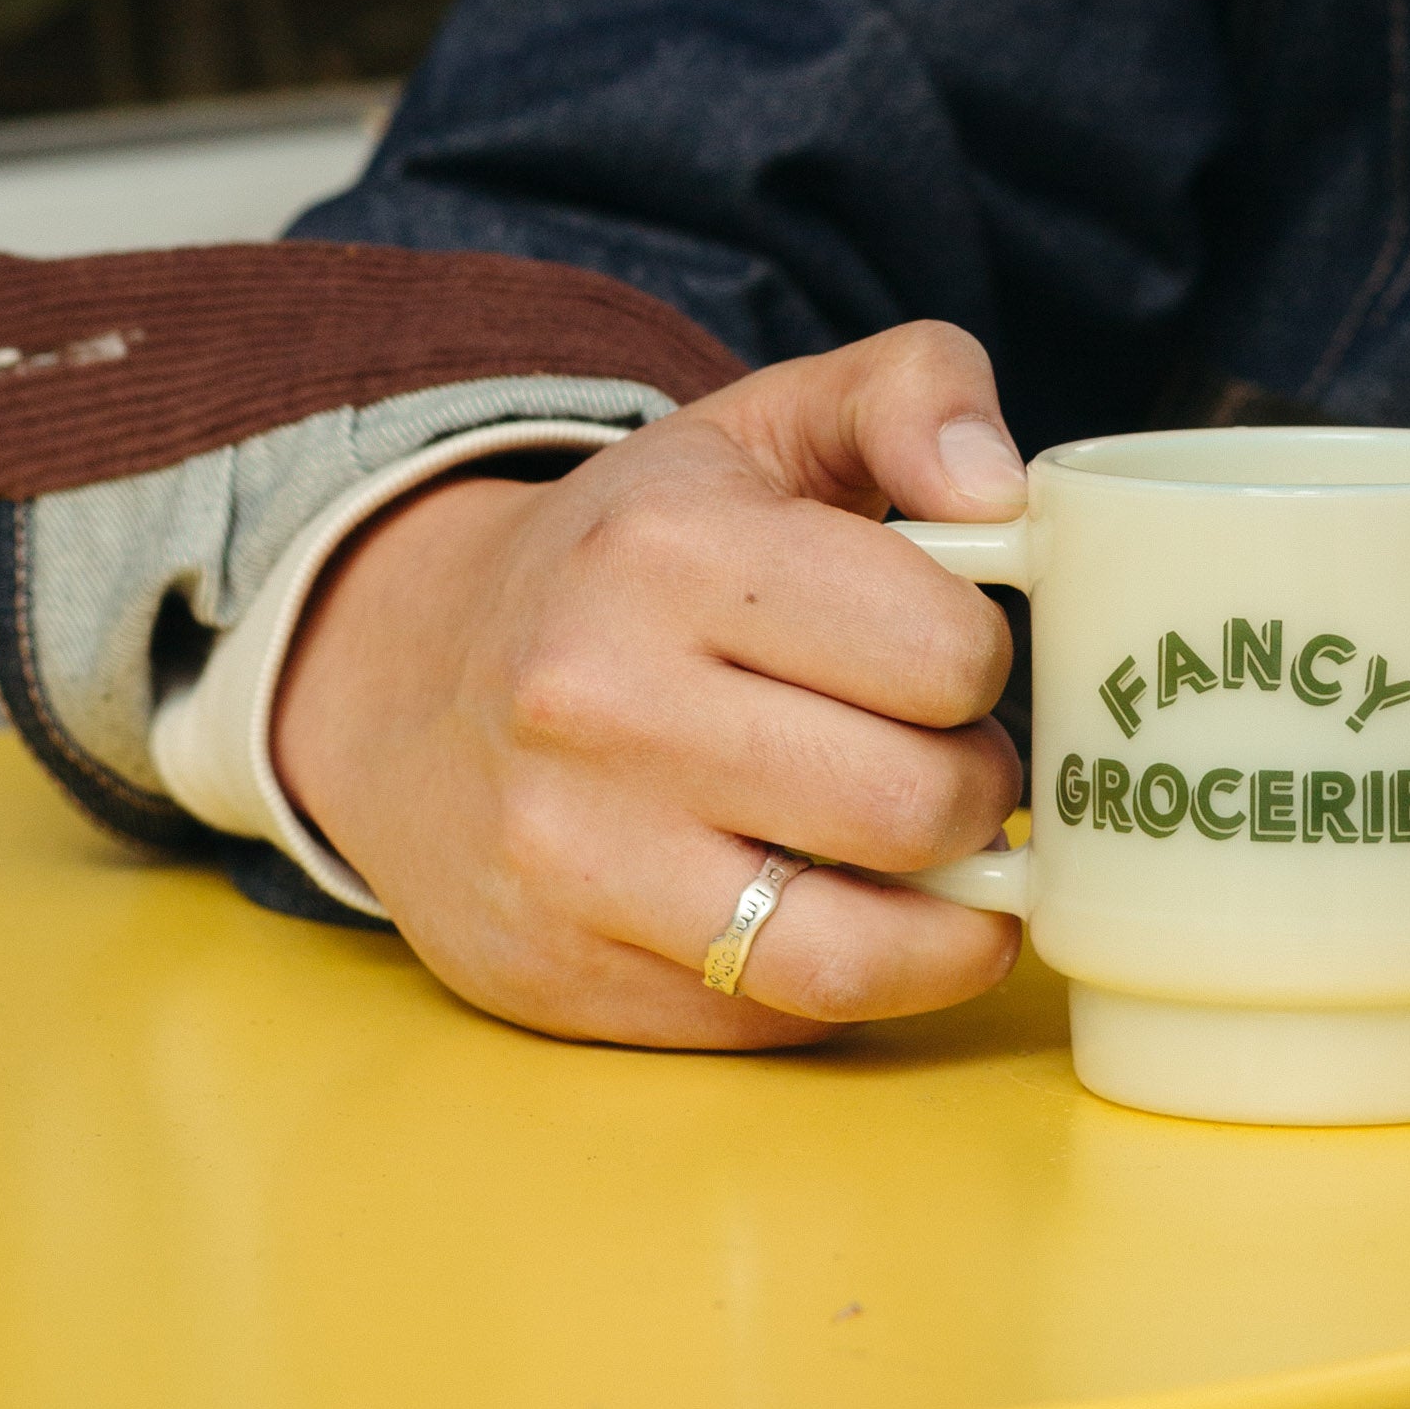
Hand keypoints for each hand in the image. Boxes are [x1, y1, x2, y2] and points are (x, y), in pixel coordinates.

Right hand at [272, 319, 1031, 1051]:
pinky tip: (844, 909)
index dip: (979, 661)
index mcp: (669, 548)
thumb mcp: (765, 425)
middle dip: (975, 792)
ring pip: (854, 948)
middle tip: (950, 763)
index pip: (945, 652)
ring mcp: (570, 855)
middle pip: (917, 806)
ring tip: (933, 856)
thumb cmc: (634, 552)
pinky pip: (778, 1017)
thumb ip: (914, 391)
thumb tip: (1003, 491)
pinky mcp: (561, 974)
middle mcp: (599, 704)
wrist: (407, 678)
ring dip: (941, 912)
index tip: (947, 658)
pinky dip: (850, 976)